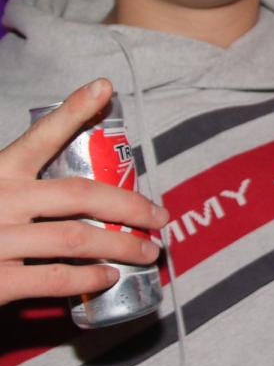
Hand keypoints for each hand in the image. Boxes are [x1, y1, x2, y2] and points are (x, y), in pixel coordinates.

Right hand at [0, 79, 167, 305]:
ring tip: (149, 251)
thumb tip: (81, 191)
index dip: (72, 111)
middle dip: (131, 204)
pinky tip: (109, 277)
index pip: (39, 137)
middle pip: (81, 194)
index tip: (104, 87)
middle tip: (160, 215)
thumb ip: (20, 185)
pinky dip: (89, 277)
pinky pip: (55, 277)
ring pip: (78, 237)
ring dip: (123, 244)